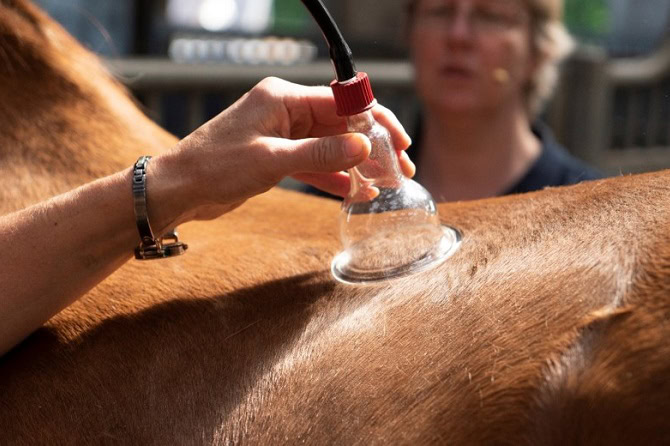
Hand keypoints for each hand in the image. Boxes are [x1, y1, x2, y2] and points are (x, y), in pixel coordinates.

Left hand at [154, 77, 413, 224]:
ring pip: (331, 146)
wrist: (179, 189)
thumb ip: (320, 154)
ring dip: (357, 165)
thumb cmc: (215, 167)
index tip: (398, 142)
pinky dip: (334, 177)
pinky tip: (356, 191)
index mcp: (282, 98)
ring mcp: (282, 134)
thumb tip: (363, 147)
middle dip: (372, 146)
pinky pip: (315, 163)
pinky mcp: (277, 156)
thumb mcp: (271, 160)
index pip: (342, 102)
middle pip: (341, 124)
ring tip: (386, 184)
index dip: (375, 121)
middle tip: (400, 169)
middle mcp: (285, 111)